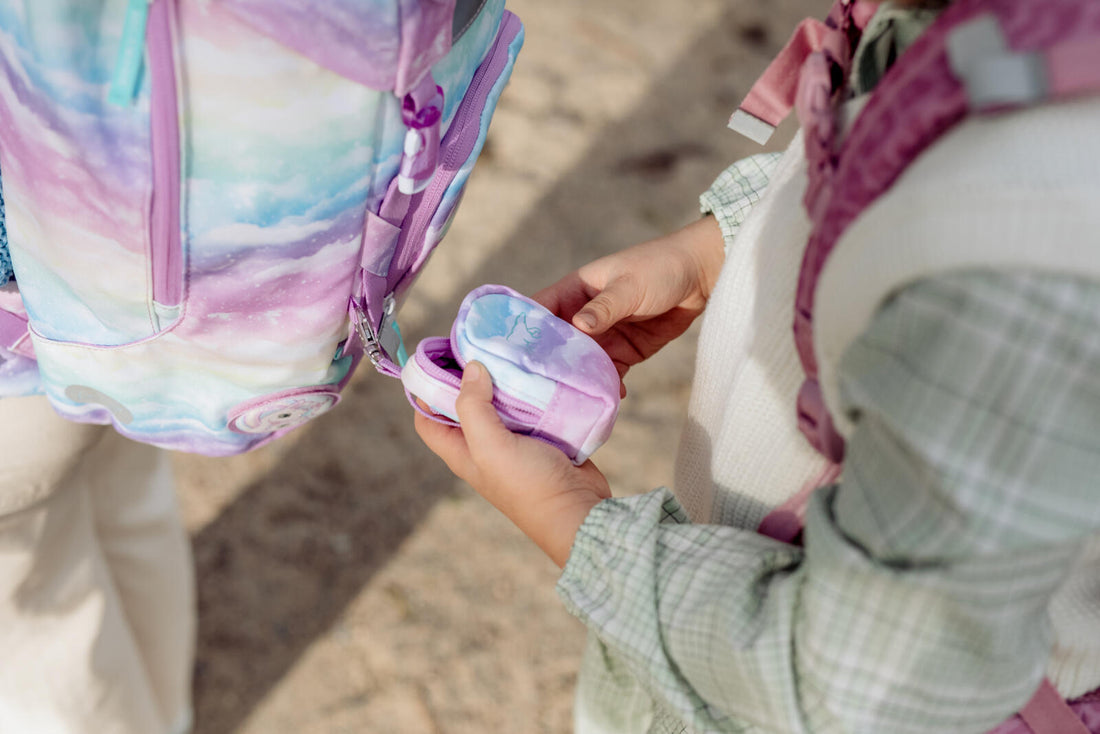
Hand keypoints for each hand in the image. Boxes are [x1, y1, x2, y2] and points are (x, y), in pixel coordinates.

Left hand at [414, 362, 611, 567]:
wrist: (579, 510)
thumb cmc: (528, 485)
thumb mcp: (490, 446)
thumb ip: (474, 407)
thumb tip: (471, 367)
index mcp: (461, 451)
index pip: (427, 418)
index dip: (425, 390)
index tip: (437, 358)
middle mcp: (484, 445)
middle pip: (464, 404)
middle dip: (468, 376)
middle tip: (479, 343)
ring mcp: (514, 440)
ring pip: (501, 401)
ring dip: (504, 378)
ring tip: (509, 348)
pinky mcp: (543, 436)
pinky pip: (532, 405)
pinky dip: (533, 388)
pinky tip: (537, 367)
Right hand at [534, 216, 723, 394]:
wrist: (700, 276)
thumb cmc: (659, 268)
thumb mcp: (630, 285)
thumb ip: (604, 308)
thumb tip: (578, 327)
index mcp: (573, 291)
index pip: (538, 312)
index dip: (522, 332)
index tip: (509, 358)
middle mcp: (581, 316)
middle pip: (556, 345)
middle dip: (549, 367)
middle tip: (538, 392)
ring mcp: (602, 336)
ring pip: (581, 364)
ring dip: (578, 382)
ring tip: (572, 403)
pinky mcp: (623, 352)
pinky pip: (607, 374)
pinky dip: (606, 387)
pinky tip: (607, 400)